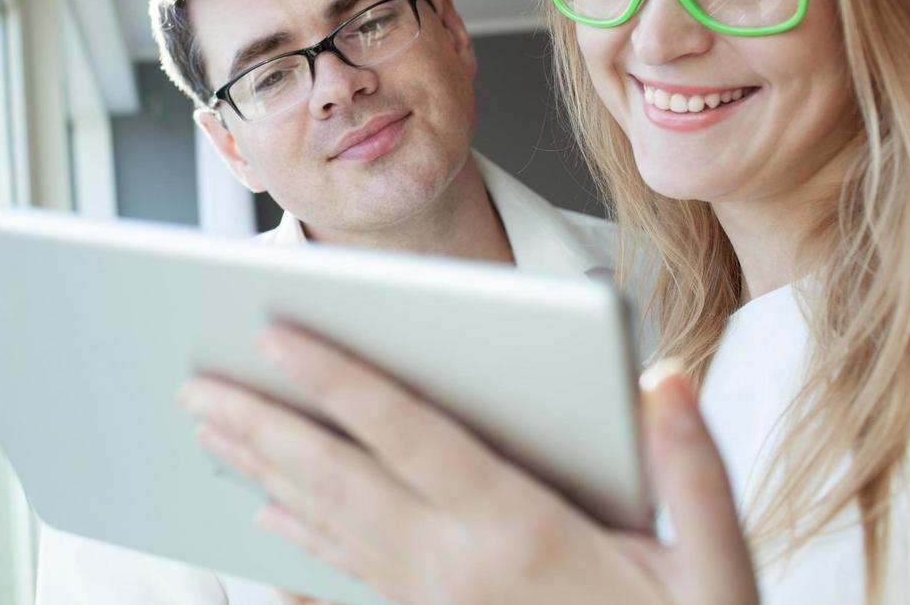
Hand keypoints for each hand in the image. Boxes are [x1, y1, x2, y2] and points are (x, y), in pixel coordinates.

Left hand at [178, 326, 756, 604]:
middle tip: (194, 386)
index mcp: (519, 529)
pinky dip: (298, 537)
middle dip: (263, 426)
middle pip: (339, 480)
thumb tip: (664, 379)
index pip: (409, 434)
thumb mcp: (715, 569)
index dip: (339, 378)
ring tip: (208, 430)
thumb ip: (694, 472)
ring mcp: (435, 599)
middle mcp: (457, 564)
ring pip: (328, 526)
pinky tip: (263, 516)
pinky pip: (347, 573)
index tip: (277, 331)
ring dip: (262, 473)